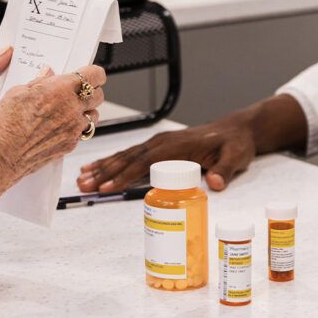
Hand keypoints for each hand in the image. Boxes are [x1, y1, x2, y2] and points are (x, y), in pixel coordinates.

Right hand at [0, 66, 106, 184]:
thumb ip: (39, 83)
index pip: (94, 75)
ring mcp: (72, 130)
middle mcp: (71, 110)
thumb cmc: (1, 128)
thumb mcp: (16, 93)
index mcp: (60, 90)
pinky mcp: (69, 147)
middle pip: (98, 95)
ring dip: (86, 111)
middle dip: (90, 91)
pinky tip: (60, 127)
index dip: (93, 73)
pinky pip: (82, 133)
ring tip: (69, 110)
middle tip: (77, 91)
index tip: (88, 73)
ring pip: (93, 116)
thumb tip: (47, 75)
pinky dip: (76, 128)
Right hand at [76, 94, 309, 192]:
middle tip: (84, 185)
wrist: (236, 130)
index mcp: (176, 145)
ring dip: (103, 168)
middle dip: (105, 173)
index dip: (125, 175)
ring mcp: (158, 145)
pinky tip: (97, 171)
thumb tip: (214, 183)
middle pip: (128, 159)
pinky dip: (112, 164)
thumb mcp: (236, 156)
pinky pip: (131, 157)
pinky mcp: (158, 150)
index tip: (108, 187)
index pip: (145, 162)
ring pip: (125, 157)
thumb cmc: (235, 144)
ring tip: (81, 179)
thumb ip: (226, 170)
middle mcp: (162, 143)